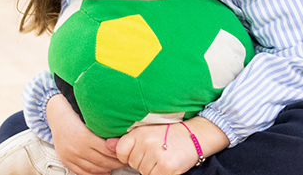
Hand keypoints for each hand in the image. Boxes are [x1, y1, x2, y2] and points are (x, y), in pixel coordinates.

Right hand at [47, 94, 127, 174]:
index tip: (128, 153)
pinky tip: (103, 172)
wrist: (56, 113)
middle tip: (126, 160)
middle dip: (117, 163)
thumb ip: (105, 129)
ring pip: (94, 169)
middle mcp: (77, 149)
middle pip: (103, 162)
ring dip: (107, 169)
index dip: (121, 154)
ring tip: (117, 166)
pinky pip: (82, 172)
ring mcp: (70, 156)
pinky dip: (94, 174)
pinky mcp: (66, 160)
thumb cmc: (74, 112)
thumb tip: (120, 138)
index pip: (109, 152)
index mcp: (85, 137)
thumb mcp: (91, 118)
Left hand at [113, 118, 229, 174]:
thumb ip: (128, 141)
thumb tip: (107, 145)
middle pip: (133, 163)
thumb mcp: (148, 132)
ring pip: (143, 172)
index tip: (142, 151)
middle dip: (143, 162)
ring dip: (152, 169)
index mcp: (139, 133)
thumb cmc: (170, 134)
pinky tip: (167, 164)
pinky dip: (160, 173)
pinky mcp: (166, 168)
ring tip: (163, 157)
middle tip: (157, 152)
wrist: (194, 136)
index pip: (121, 152)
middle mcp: (146, 143)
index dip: (130, 155)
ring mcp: (156, 155)